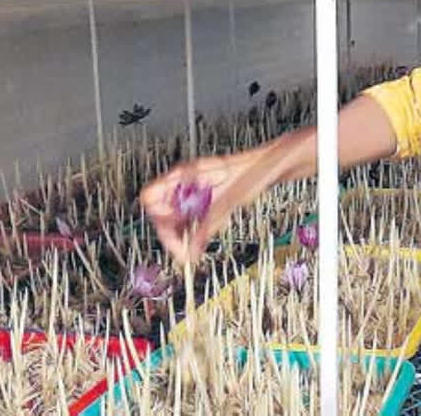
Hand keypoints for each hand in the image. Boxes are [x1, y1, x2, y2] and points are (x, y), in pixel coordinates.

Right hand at [140, 146, 280, 264]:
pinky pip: (187, 219)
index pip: (151, 196)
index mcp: (186, 175)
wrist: (269, 165)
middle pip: (160, 212)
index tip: (173, 234)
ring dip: (179, 236)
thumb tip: (191, 249)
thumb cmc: (253, 172)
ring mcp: (193, 191)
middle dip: (169, 234)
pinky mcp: (202, 200)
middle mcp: (185, 183)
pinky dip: (191, 233)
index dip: (158, 218)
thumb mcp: (229, 201)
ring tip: (191, 253)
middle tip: (184, 254)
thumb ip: (208, 224)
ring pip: (173, 218)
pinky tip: (198, 245)